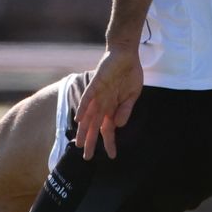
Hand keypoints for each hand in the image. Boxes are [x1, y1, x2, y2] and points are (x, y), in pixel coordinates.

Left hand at [73, 44, 143, 159]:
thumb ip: (126, 110)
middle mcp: (103, 104)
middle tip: (86, 157)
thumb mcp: (133, 95)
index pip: (108, 129)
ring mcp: (98, 95)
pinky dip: (83, 108)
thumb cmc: (130, 74)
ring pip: (88, 116)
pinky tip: (79, 119)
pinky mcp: (96, 84)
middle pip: (94, 126)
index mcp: (112, 108)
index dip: (109, 142)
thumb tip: (119, 125)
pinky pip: (88, 98)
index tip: (111, 156)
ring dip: (83, 130)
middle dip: (90, 142)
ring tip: (78, 144)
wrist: (126, 54)